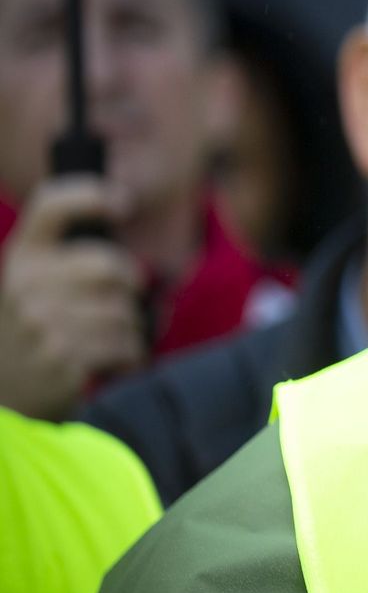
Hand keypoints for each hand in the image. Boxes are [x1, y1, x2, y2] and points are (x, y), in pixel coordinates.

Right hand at [0, 176, 145, 418]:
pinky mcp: (62, 356)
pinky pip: (125, 346)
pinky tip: (113, 364)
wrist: (5, 397)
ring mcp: (41, 321)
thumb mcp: (33, 287)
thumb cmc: (35, 332)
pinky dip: (130, 357)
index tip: (124, 202)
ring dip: (130, 330)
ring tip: (109, 341)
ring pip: (124, 311)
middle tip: (126, 301)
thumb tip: (123, 211)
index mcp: (19, 258)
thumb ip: (66, 259)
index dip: (92, 195)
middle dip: (131, 286)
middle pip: (110, 266)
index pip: (51, 205)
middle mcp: (25, 284)